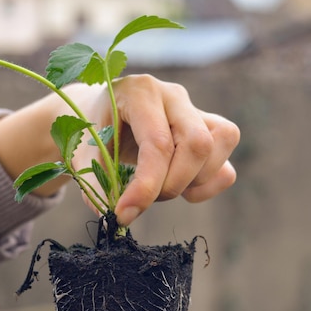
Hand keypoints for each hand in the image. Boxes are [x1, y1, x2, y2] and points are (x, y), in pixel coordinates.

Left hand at [72, 74, 239, 224]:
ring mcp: (197, 111)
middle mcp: (173, 96)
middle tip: (147, 198)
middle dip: (174, 184)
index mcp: (140, 92)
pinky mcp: (210, 132)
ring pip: (221, 145)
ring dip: (193, 182)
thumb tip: (113, 218)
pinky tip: (182, 189)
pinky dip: (207, 186)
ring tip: (162, 189)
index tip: (124, 214)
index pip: (157, 143)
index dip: (146, 186)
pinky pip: (226, 165)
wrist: (103, 115)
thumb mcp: (84, 152)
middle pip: (198, 143)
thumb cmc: (93, 132)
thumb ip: (96, 182)